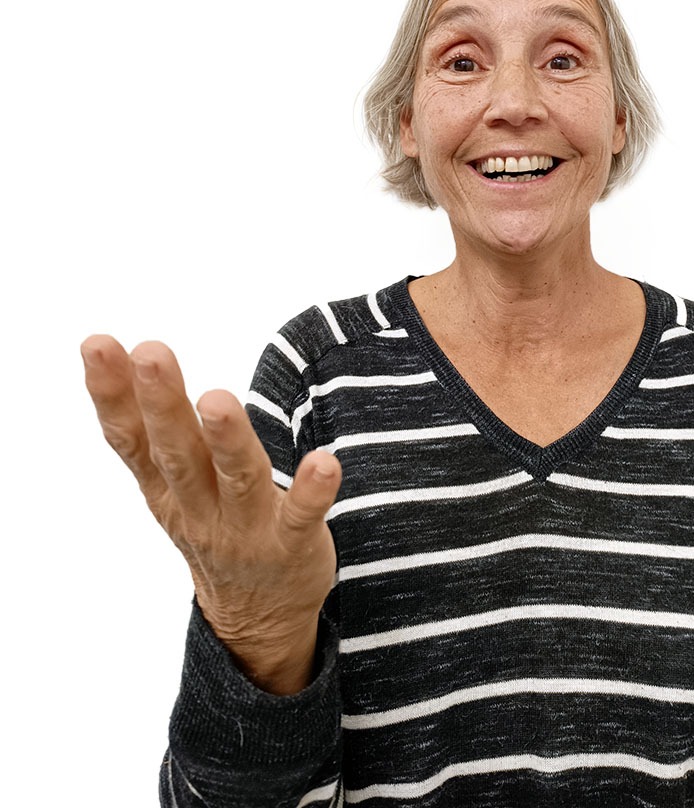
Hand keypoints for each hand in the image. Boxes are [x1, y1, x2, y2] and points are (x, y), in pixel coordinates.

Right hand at [81, 334, 341, 694]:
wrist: (256, 618)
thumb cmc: (215, 527)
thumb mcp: (172, 486)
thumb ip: (155, 431)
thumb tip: (129, 358)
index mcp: (167, 490)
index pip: (132, 440)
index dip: (113, 395)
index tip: (98, 346)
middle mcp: (199, 509)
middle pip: (178, 454)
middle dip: (163, 404)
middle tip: (151, 354)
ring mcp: (246, 529)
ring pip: (235, 481)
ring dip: (227, 440)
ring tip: (217, 399)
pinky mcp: (292, 545)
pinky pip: (301, 517)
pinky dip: (310, 491)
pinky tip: (325, 463)